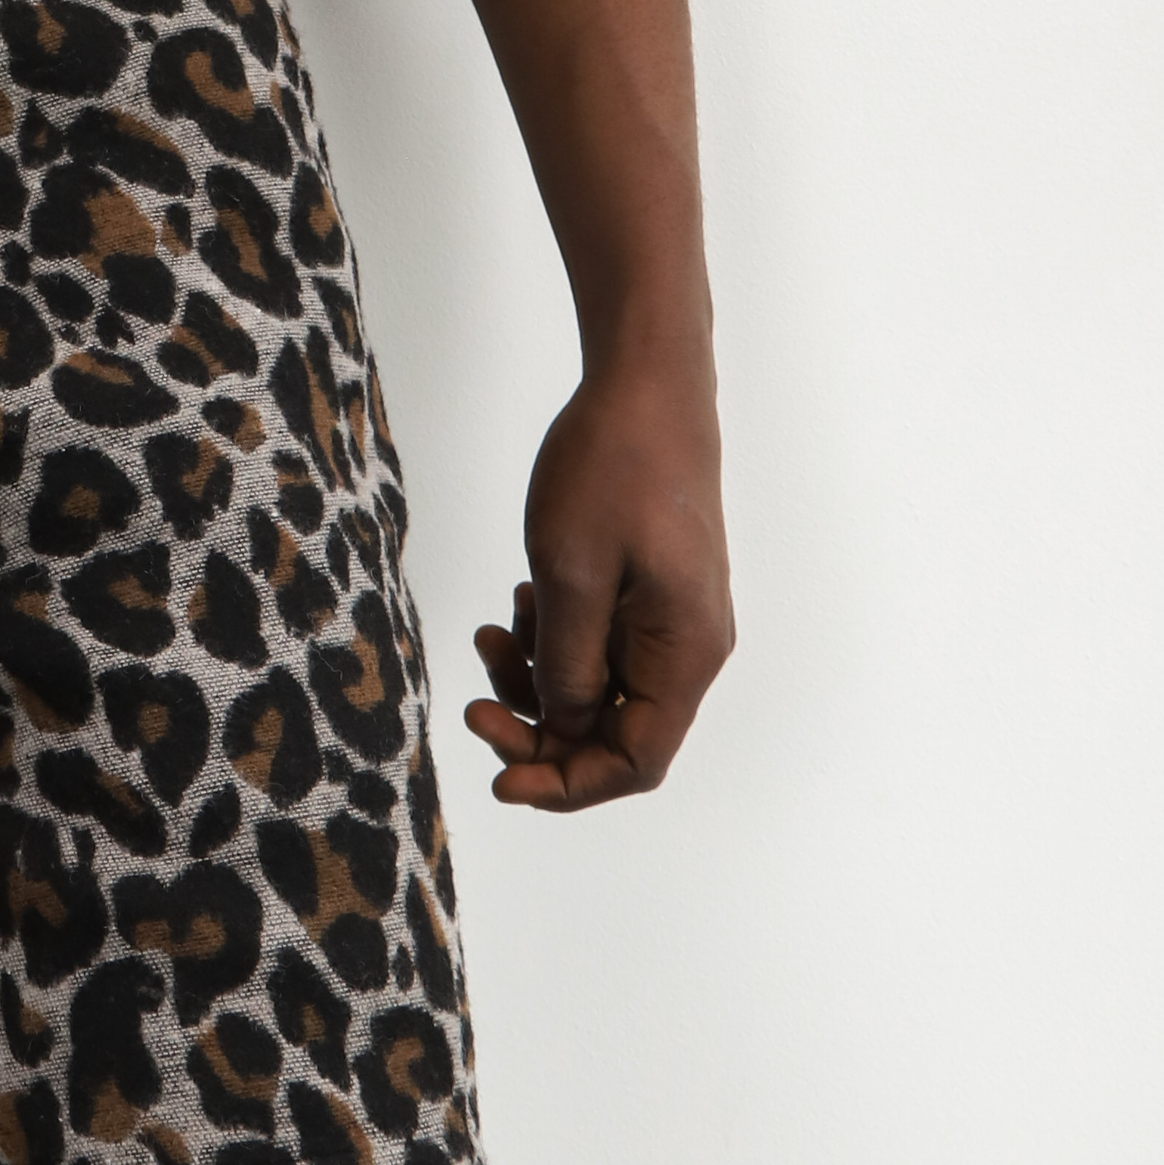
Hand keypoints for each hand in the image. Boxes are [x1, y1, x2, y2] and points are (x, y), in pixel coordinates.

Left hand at [466, 352, 732, 809]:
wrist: (646, 381)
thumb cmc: (613, 468)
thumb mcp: (571, 574)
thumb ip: (565, 665)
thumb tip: (562, 731)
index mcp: (685, 654)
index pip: (635, 760)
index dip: (567, 783)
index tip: (499, 779)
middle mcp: (689, 647)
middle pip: (615, 731)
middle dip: (540, 730)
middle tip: (474, 704)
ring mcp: (672, 617)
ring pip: (600, 688)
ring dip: (538, 680)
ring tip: (491, 635)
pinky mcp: (651, 588)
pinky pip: (601, 643)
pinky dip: (554, 638)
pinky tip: (521, 600)